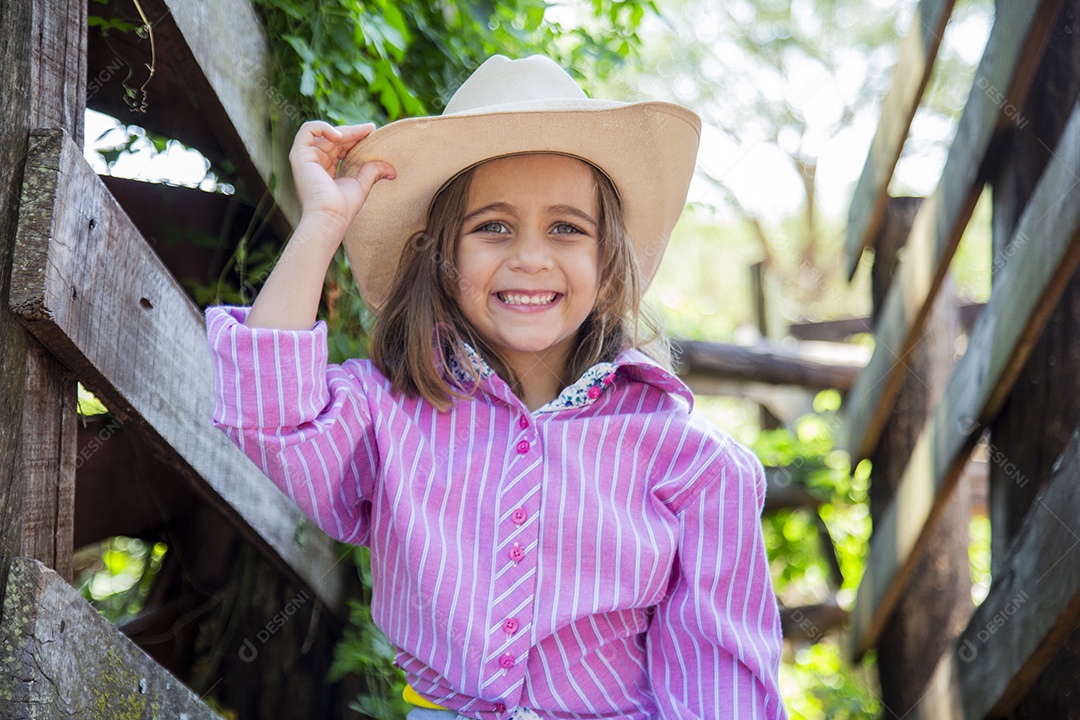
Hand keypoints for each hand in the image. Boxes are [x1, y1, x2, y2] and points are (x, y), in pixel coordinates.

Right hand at [288, 121, 395, 237]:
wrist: (330, 217)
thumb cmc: (343, 208)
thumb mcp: (361, 185)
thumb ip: (372, 172)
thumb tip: (391, 170)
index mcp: (327, 169)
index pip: (340, 145)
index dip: (355, 136)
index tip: (372, 131)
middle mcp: (315, 162)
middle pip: (334, 138)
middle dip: (353, 132)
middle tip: (371, 129)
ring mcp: (306, 158)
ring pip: (324, 133)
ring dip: (342, 130)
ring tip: (358, 134)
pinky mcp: (299, 155)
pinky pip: (307, 130)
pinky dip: (323, 127)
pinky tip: (340, 137)